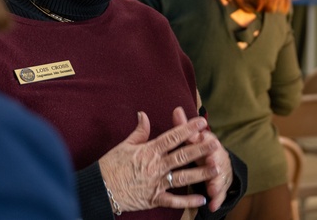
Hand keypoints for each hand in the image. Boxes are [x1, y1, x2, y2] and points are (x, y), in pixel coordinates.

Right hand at [98, 108, 221, 212]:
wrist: (100, 189)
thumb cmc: (111, 165)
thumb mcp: (124, 145)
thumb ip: (139, 131)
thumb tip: (144, 114)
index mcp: (149, 151)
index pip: (172, 137)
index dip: (188, 129)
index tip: (201, 122)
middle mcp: (156, 166)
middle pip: (182, 155)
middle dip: (200, 149)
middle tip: (216, 143)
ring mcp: (156, 183)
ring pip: (183, 177)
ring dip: (200, 173)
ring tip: (216, 168)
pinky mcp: (154, 199)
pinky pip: (173, 200)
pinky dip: (188, 201)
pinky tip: (202, 198)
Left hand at [171, 107, 232, 211]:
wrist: (217, 163)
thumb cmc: (200, 148)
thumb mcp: (192, 137)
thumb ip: (183, 126)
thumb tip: (176, 109)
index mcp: (208, 142)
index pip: (206, 138)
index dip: (204, 138)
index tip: (202, 136)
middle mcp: (216, 155)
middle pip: (216, 157)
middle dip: (214, 160)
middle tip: (211, 162)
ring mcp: (219, 171)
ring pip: (218, 176)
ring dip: (216, 182)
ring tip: (212, 188)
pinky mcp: (220, 186)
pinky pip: (219, 193)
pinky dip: (216, 199)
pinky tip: (212, 205)